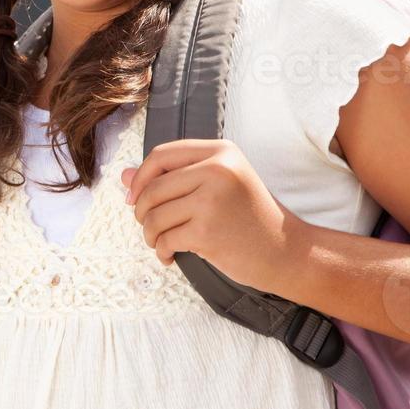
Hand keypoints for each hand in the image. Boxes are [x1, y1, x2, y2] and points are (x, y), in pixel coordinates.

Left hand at [120, 138, 302, 294]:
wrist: (285, 251)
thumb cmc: (248, 217)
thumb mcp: (216, 186)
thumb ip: (172, 178)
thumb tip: (124, 176)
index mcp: (221, 152)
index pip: (161, 155)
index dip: (141, 177)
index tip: (133, 197)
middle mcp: (217, 169)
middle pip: (152, 188)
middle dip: (142, 212)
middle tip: (150, 228)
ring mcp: (212, 200)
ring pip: (154, 216)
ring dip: (150, 235)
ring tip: (161, 242)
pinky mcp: (207, 231)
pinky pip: (164, 239)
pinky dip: (161, 251)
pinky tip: (170, 257)